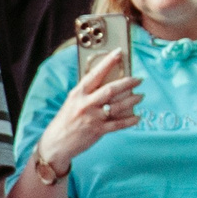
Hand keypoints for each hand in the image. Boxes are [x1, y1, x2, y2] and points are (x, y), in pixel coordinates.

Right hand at [34, 50, 141, 172]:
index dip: (108, 62)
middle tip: (138, 79)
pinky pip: (119, 124)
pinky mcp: (98, 131)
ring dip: (132, 100)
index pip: (95, 74)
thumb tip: (107, 84)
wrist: (55, 144)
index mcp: (78, 94)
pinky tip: (137, 117)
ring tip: (140, 96)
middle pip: (111, 89)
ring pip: (118, 106)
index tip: (119, 53)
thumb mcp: (72, 103)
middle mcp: (85, 104)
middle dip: (128, 82)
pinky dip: (130, 120)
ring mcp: (92, 118)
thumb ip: (87, 94)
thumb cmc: (65, 122)